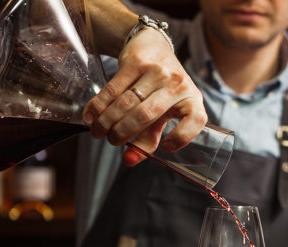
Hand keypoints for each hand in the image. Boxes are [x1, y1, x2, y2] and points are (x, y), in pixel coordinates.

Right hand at [83, 27, 206, 165]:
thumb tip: (128, 161)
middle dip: (123, 132)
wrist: (153, 45)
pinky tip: (91, 116)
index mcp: (192, 100)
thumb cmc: (161, 88)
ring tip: (98, 132)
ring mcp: (157, 71)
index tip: (167, 147)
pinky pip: (113, 89)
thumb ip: (148, 139)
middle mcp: (178, 85)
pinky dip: (99, 105)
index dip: (183, 136)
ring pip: (126, 102)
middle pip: (146, 115)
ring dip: (108, 121)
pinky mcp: (136, 62)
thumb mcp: (163, 113)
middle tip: (112, 141)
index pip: (196, 120)